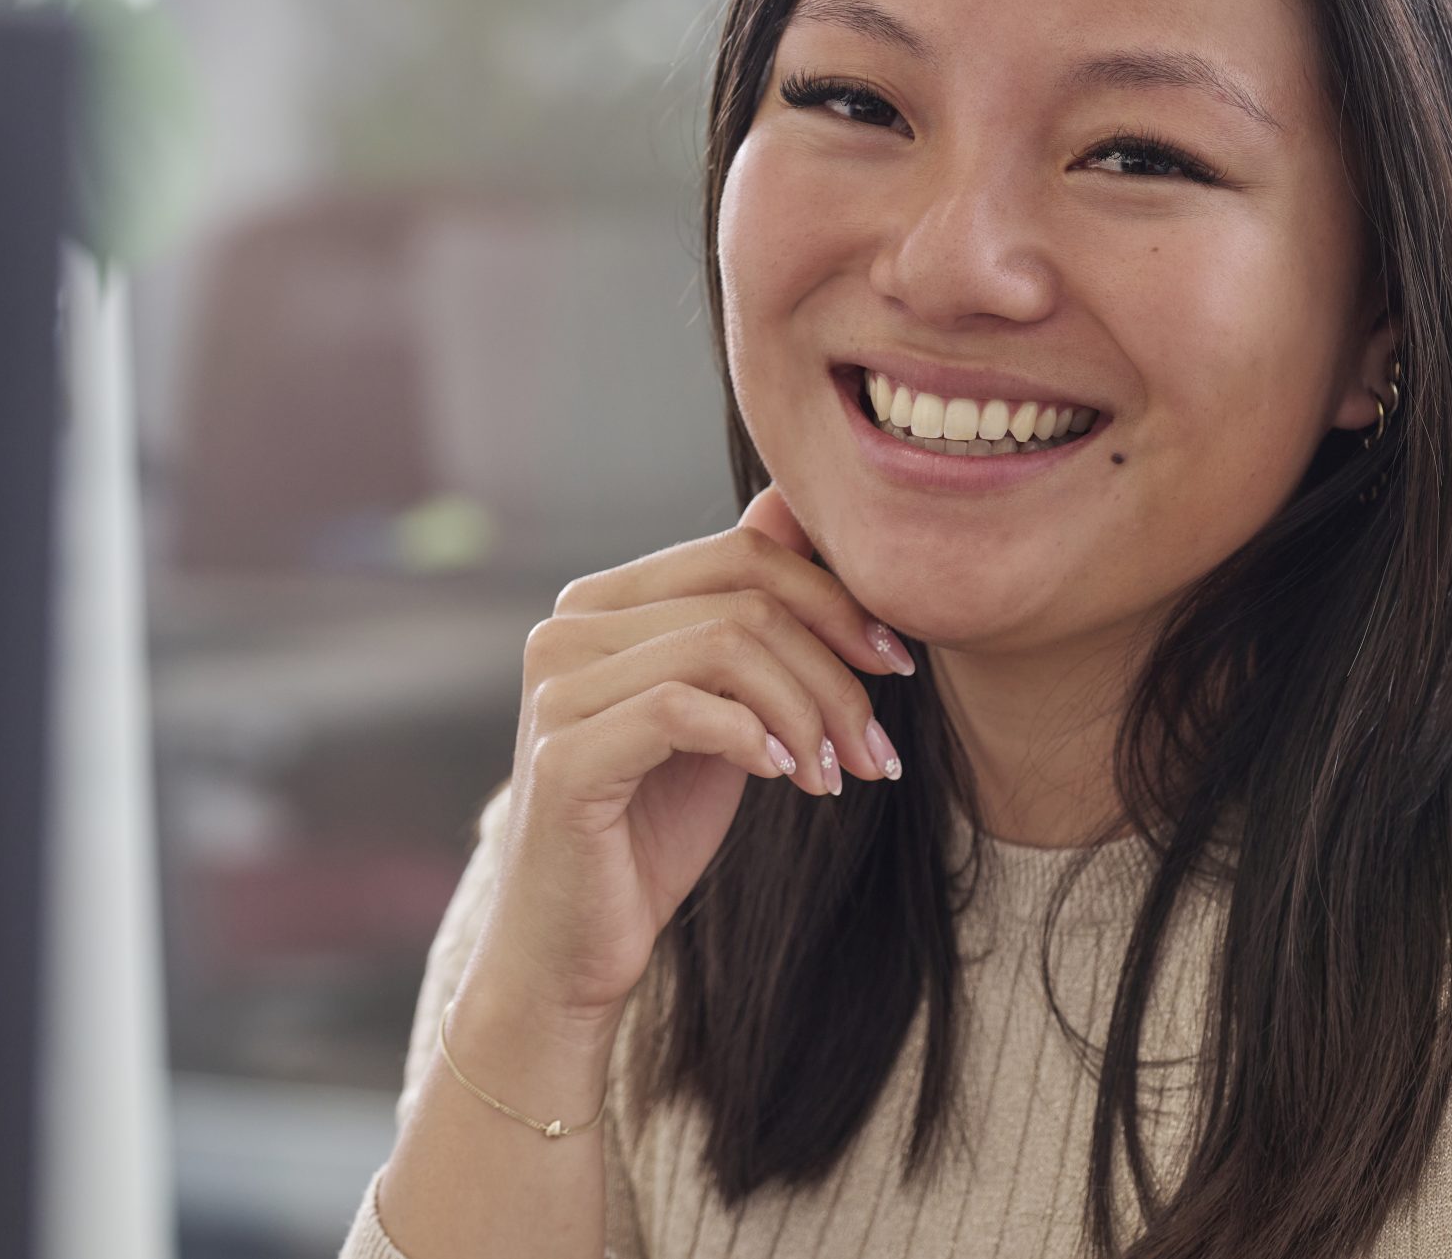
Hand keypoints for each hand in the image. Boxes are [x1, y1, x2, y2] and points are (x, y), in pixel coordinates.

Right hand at [461, 484, 911, 1027]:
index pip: (742, 552)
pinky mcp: (562, 753)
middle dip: (836, 667)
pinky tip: (785, 778)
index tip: (895, 665)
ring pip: (727, 646)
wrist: (573, 947)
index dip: (835, 600)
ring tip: (835, 773)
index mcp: (601, 603)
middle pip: (746, 597)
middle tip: (877, 743)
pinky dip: (757, 738)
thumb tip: (794, 504)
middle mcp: (566, 628)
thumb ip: (747, 617)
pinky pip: (686, 709)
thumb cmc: (651, 826)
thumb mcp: (723, 708)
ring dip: (809, 712)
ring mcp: (556, 687)